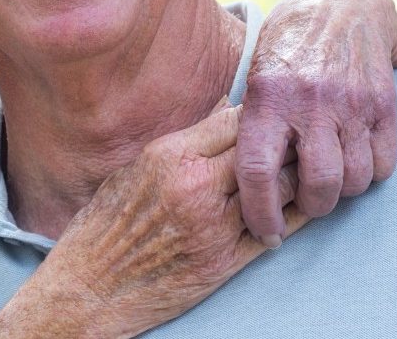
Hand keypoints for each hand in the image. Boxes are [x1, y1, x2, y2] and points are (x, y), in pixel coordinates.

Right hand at [0, 100, 306, 338]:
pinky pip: (276, 231)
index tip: (271, 114)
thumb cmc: (105, 225)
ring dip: (295, 178)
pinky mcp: (225, 262)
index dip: (260, 114)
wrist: (90, 287)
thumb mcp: (135, 168)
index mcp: (169, 157)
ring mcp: (213, 227)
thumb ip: (184, 140)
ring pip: (279, 190)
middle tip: (300, 137)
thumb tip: (224, 108)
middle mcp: (195, 188)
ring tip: (305, 170)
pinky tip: (299, 208)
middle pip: (263, 151)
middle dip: (284, 143)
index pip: (235, 120)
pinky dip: (293, 217)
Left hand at [237, 0, 396, 246]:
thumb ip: (248, 127)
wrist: (340, 4)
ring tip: (329, 178)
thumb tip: (227, 186)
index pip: (259, 171)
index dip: (260, 213)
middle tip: (304, 202)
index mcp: (267, 98)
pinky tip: (356, 158)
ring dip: (343, 191)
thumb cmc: (284, 51)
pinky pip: (384, 164)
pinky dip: (371, 173)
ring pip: (355, 180)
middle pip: (318, 186)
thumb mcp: (253, 79)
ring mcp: (352, 102)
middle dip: (311, 207)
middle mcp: (311, 102)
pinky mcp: (384, 103)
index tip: (265, 233)